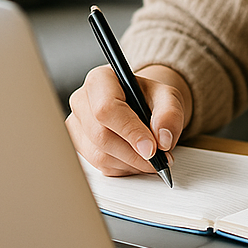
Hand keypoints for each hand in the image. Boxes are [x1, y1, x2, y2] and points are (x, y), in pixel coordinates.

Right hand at [66, 64, 191, 176]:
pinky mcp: (78, 146)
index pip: (107, 109)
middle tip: (159, 158)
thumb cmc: (150, 97)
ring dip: (131, 163)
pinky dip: (123, 167)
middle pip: (101, 135)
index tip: (151, 148)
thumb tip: (163, 140)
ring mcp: (77, 124)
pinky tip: (137, 159)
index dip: (130, 131)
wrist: (142, 105)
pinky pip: (99, 166)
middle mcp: (82, 100)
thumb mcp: (169, 97)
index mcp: (101, 79)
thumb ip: (170, 114)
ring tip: (152, 158)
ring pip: (99, 155)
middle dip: (134, 153)